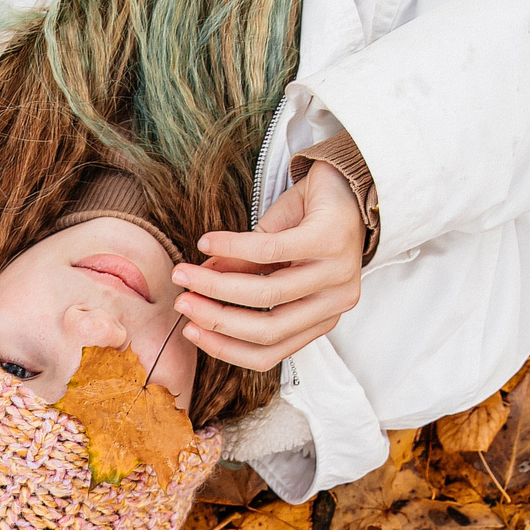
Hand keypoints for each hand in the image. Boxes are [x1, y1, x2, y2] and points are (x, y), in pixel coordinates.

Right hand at [171, 162, 365, 369]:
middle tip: (182, 303)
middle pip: (268, 330)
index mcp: (321, 316)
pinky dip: (231, 248)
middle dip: (216, 319)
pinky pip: (270, 251)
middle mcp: (335, 301)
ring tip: (186, 274)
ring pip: (267, 295)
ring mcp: (338, 274)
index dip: (225, 347)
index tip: (191, 331)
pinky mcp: (330, 240)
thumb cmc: (309, 222)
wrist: (347, 177)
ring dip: (216, 286)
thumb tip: (198, 291)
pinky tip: (208, 242)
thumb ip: (242, 276)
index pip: (271, 352)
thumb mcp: (273, 258)